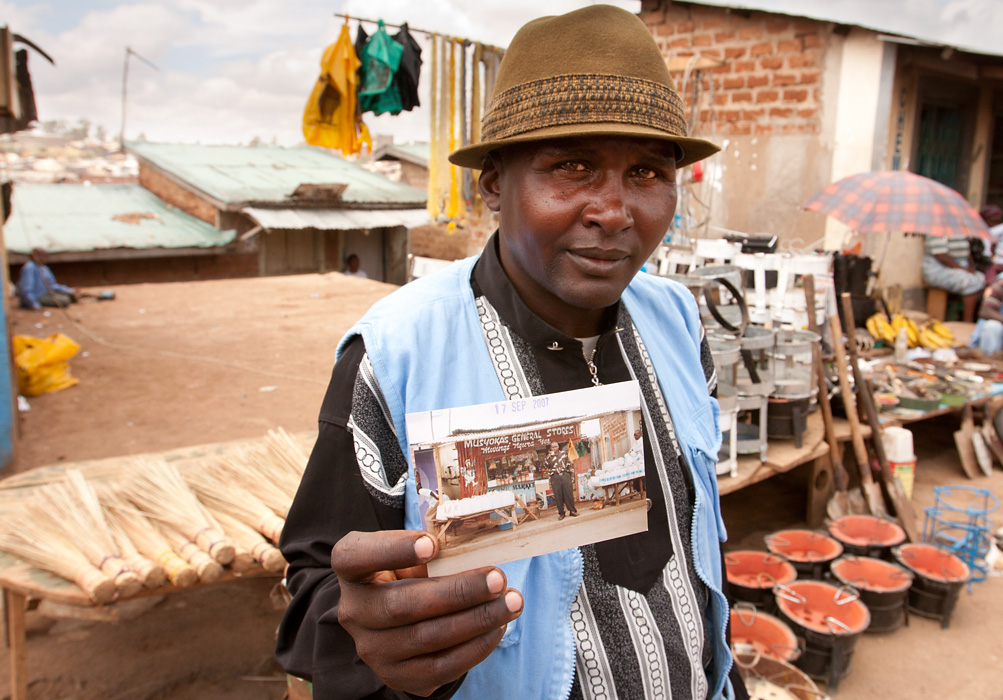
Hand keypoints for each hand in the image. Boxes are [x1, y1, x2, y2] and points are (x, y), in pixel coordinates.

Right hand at [332, 530, 523, 696]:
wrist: (395, 621)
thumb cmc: (408, 572)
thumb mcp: (410, 552)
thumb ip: (432, 546)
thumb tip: (477, 543)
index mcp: (351, 569)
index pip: (357, 557)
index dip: (392, 550)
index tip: (432, 544)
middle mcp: (354, 612)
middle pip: (402, 606)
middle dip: (457, 592)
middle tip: (497, 578)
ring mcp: (372, 649)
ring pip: (427, 639)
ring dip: (477, 620)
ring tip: (511, 602)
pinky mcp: (397, 677)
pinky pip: (440, 667)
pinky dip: (475, 647)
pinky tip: (498, 627)